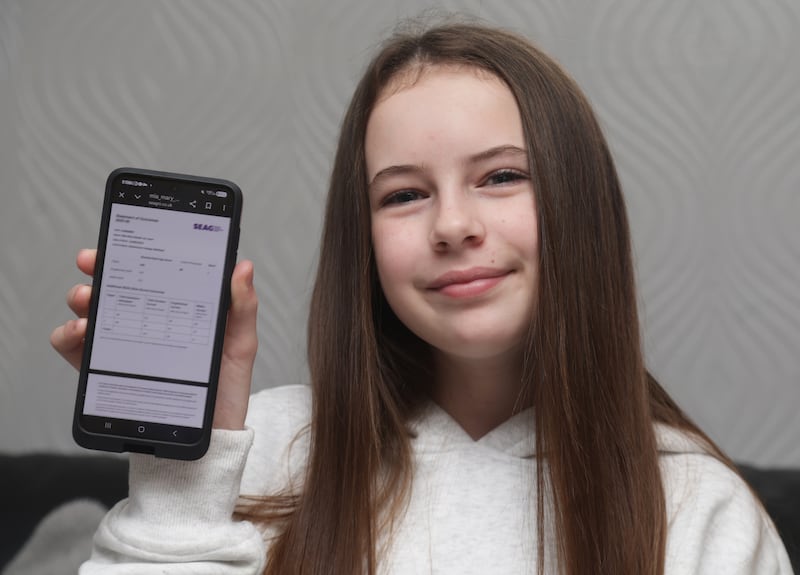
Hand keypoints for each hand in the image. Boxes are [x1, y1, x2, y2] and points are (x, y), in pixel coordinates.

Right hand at [50, 249, 257, 429]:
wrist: (208, 437)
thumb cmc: (225, 389)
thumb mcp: (240, 345)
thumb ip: (241, 308)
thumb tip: (242, 266)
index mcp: (176, 308)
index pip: (152, 271)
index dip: (135, 250)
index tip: (123, 237)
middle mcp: (145, 322)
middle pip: (115, 286)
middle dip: (99, 268)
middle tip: (93, 262)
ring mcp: (123, 344)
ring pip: (90, 311)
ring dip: (82, 299)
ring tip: (88, 301)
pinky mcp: (106, 370)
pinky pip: (75, 349)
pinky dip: (68, 335)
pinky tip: (79, 333)